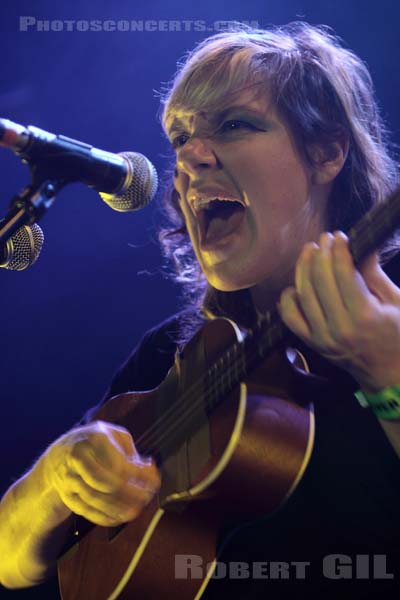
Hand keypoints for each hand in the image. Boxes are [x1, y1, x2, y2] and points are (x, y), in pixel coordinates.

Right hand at [43, 420, 160, 526]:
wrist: (58, 455)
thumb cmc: (94, 443)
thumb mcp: (112, 434)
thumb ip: (130, 450)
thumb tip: (147, 468)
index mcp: (94, 438)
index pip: (118, 463)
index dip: (139, 475)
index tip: (154, 480)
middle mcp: (78, 457)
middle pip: (105, 482)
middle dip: (129, 493)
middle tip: (146, 498)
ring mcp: (69, 477)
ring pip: (95, 498)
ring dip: (118, 508)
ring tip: (136, 511)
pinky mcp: (67, 495)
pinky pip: (86, 510)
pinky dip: (104, 517)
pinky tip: (119, 518)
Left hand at [279, 231, 399, 392]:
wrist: (389, 373)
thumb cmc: (398, 335)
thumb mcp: (397, 302)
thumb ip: (375, 275)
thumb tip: (362, 246)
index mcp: (365, 316)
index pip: (343, 274)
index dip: (339, 250)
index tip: (339, 236)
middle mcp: (340, 328)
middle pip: (320, 281)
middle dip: (320, 254)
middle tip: (324, 239)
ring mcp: (323, 338)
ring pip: (303, 295)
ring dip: (303, 269)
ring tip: (309, 251)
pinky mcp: (312, 344)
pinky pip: (290, 318)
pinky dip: (288, 300)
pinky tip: (295, 285)